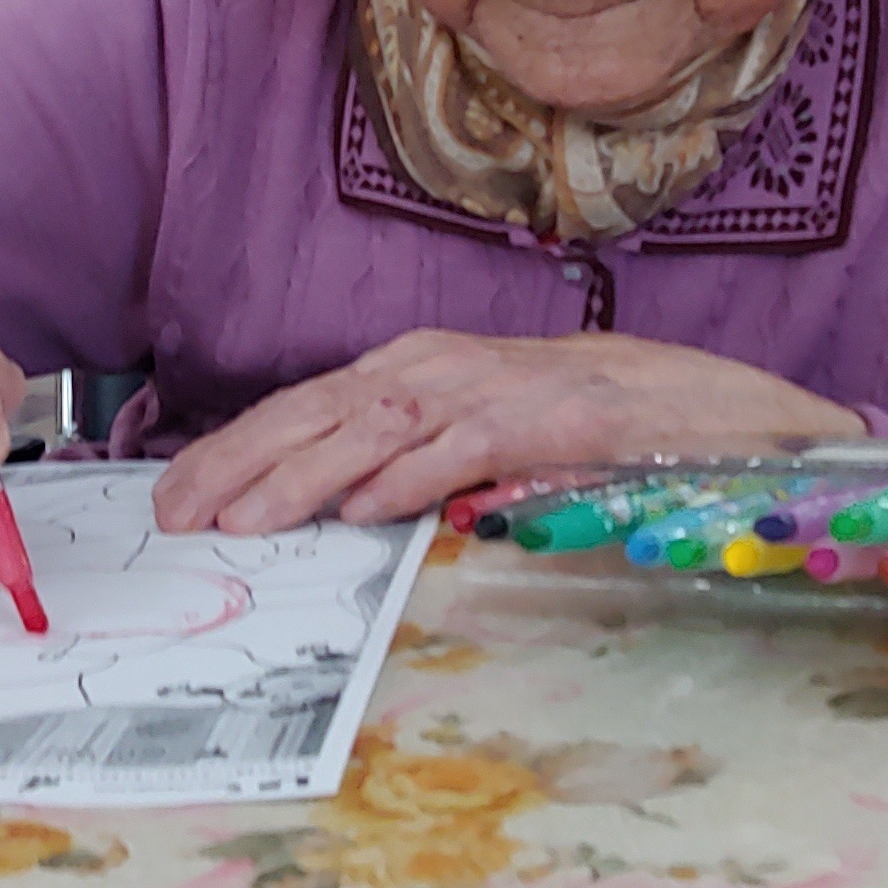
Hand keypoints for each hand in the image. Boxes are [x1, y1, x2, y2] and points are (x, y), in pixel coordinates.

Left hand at [150, 330, 863, 536]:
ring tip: (246, 521)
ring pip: (374, 428)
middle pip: (319, 411)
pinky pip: (464, 450)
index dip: (237, 450)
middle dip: (241, 463)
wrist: (710, 404)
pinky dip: (409, 479)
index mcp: (419, 368)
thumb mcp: (479, 435)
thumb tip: (334, 506)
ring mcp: (493, 388)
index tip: (177, 496)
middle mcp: (441, 366)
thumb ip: (409, 459)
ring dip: (304, 476)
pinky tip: (364, 513)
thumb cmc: (589, 425)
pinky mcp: (549, 417)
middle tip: (178, 516)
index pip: (306, 407)